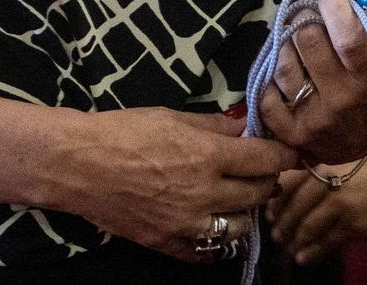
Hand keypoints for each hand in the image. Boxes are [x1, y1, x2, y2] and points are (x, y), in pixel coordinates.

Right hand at [43, 108, 294, 262]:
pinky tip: (210, 225)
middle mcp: (206, 193)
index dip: (285, 155)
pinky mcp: (169, 243)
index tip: (289, 152)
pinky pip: (206, 250)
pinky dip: (214, 239)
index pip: (268, 160)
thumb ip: (212, 124)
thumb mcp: (170, 115)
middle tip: (260, 171)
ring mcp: (189, 223)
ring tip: (235, 198)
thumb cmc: (122, 130)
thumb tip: (243, 125)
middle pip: (259, 193)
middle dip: (266, 180)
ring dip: (244, 212)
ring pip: (240, 227)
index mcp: (209, 156)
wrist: (78, 164)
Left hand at [257, 0, 366, 166]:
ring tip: (298, 48)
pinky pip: (265, 89)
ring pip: (282, 62)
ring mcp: (313, 120)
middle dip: (305, 21)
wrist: (354, 145)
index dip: (337, 14)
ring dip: (286, 47)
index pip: (352, 44)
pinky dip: (272, 77)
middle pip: (307, 41)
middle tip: (309, 17)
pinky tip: (289, 77)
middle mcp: (342, 101)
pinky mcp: (286, 133)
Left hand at [267, 144, 366, 265]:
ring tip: (287, 246)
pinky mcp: (355, 226)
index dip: (276, 201)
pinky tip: (302, 258)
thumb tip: (282, 186)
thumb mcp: (342, 158)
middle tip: (275, 233)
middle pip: (295, 208)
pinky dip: (312, 253)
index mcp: (323, 162)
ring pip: (308, 227)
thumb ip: (315, 168)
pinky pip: (327, 243)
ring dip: (294, 240)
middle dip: (282, 224)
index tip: (268, 212)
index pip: (289, 183)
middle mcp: (330, 181)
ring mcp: (342, 204)